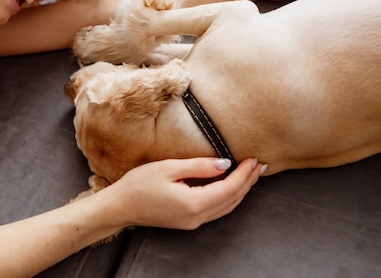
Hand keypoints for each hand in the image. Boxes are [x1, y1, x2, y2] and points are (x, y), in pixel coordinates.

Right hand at [109, 157, 263, 229]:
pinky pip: (216, 209)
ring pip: (226, 206)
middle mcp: (197, 217)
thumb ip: (198, 166)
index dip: (244, 173)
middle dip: (248, 182)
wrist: (120, 207)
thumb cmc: (139, 185)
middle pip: (232, 200)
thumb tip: (224, 164)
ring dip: (241, 190)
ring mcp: (192, 221)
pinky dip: (228, 196)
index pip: (229, 188)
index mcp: (194, 203)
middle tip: (260, 164)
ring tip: (251, 174)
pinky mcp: (187, 220)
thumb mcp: (168, 168)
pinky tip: (230, 186)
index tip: (253, 158)